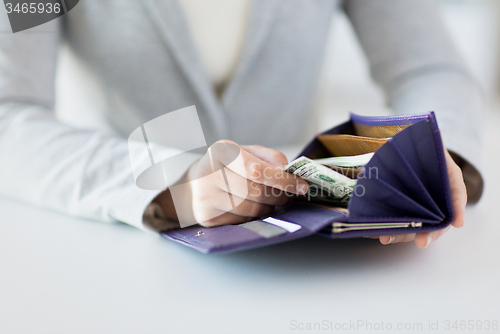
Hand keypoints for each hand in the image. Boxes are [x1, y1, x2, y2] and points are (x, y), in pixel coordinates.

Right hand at [154, 140, 308, 226]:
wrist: (193, 184)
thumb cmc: (226, 167)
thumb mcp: (245, 152)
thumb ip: (268, 157)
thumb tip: (287, 169)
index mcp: (222, 150)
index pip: (257, 169)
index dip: (283, 180)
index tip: (301, 186)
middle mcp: (209, 173)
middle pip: (256, 192)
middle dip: (278, 196)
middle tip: (288, 196)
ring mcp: (205, 197)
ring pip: (250, 209)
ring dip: (268, 208)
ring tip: (271, 202)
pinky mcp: (206, 217)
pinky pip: (241, 221)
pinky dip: (253, 217)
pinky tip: (253, 208)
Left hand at [369, 148, 466, 247]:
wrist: (408, 151)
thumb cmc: (422, 149)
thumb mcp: (430, 144)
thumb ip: (430, 143)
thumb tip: (419, 137)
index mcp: (448, 181)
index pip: (456, 197)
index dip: (458, 210)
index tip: (457, 222)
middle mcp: (435, 199)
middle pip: (435, 222)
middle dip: (427, 233)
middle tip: (422, 242)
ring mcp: (418, 208)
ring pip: (414, 227)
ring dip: (401, 235)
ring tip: (387, 238)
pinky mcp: (399, 211)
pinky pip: (396, 224)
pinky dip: (386, 230)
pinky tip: (374, 233)